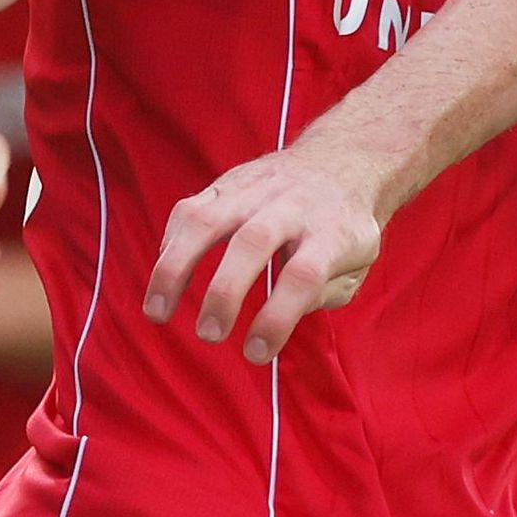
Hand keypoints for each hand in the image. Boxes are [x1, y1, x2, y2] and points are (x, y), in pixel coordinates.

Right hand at [145, 143, 385, 363]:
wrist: (340, 163)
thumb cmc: (343, 230)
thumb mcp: (358, 265)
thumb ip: (324, 294)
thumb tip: (279, 318)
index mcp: (332, 232)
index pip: (304, 275)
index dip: (277, 317)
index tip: (255, 353)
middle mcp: (292, 206)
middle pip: (253, 242)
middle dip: (224, 293)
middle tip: (209, 334)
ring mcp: (256, 190)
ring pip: (208, 220)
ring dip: (175, 268)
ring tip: (158, 312)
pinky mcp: (228, 183)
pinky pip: (190, 210)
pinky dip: (171, 245)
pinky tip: (165, 279)